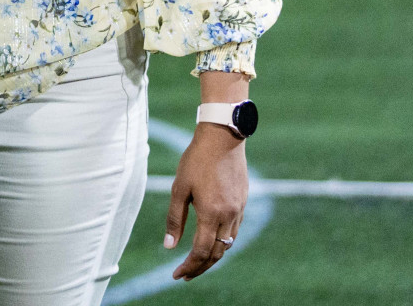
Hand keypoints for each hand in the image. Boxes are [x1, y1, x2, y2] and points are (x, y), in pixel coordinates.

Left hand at [166, 123, 247, 280]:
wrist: (223, 138)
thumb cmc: (196, 160)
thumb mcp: (179, 188)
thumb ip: (175, 219)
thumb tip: (169, 246)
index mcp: (211, 214)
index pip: (200, 251)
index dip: (189, 266)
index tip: (176, 275)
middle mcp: (229, 216)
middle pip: (216, 253)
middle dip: (200, 267)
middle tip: (185, 275)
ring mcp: (239, 210)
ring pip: (227, 244)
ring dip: (212, 256)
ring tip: (196, 262)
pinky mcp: (243, 202)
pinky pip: (233, 230)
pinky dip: (222, 241)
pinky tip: (210, 239)